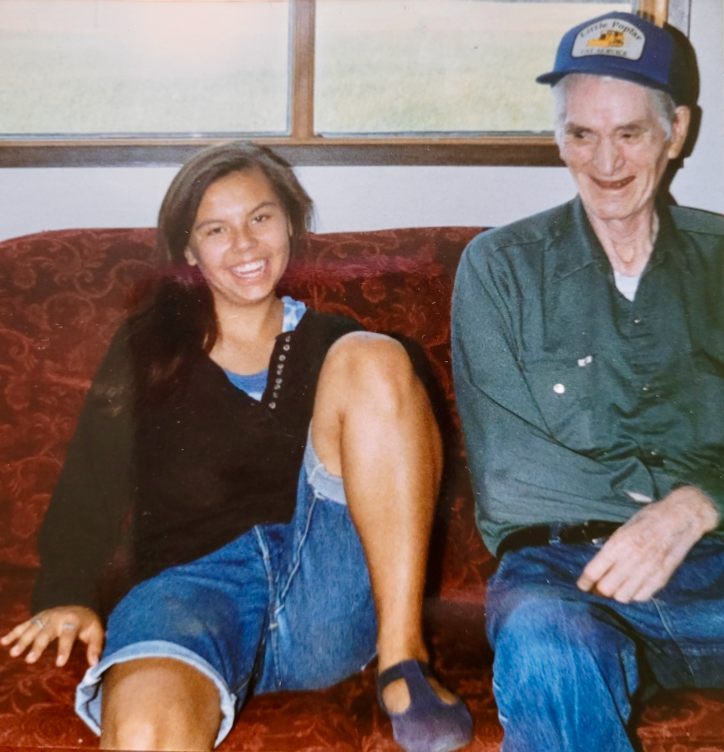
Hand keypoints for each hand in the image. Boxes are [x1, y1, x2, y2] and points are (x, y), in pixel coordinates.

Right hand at [1, 606, 103, 666]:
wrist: (78, 605)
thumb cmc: (86, 623)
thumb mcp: (96, 631)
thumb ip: (95, 646)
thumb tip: (94, 664)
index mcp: (73, 620)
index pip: (68, 635)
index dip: (64, 649)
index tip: (59, 664)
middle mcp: (57, 617)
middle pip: (46, 632)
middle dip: (38, 646)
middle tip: (30, 660)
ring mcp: (45, 616)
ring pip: (32, 628)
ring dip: (22, 640)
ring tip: (14, 653)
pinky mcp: (37, 618)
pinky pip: (23, 625)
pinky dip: (13, 633)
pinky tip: (3, 642)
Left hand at [577, 486, 718, 602]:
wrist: (679, 519)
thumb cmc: (647, 519)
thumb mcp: (622, 529)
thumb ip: (611, 548)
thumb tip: (599, 566)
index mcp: (618, 545)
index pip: (594, 571)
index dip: (584, 582)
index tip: (581, 586)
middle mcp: (631, 560)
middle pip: (606, 588)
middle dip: (599, 590)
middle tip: (598, 588)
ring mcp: (647, 571)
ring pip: (622, 596)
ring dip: (616, 594)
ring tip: (616, 587)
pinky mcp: (661, 578)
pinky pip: (641, 597)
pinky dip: (634, 595)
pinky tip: (632, 587)